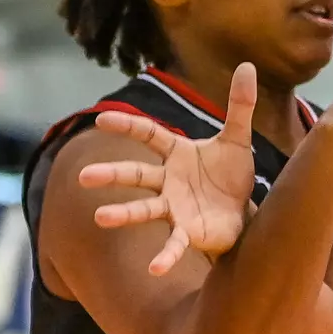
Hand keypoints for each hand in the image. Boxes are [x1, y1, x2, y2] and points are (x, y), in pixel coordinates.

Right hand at [79, 62, 259, 276]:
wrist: (244, 211)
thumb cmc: (231, 175)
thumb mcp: (238, 138)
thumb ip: (240, 105)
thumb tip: (248, 65)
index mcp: (176, 153)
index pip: (148, 135)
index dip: (128, 126)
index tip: (102, 118)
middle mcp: (168, 181)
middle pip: (136, 175)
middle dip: (112, 174)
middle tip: (84, 177)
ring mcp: (173, 208)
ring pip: (145, 210)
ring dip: (123, 214)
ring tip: (100, 217)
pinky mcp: (187, 232)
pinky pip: (173, 244)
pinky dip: (165, 256)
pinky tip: (155, 268)